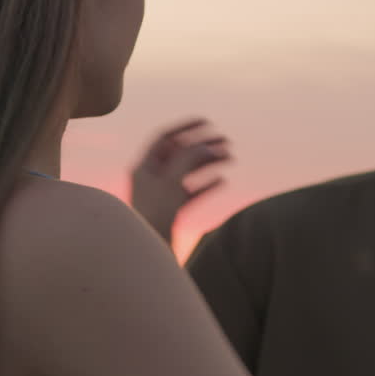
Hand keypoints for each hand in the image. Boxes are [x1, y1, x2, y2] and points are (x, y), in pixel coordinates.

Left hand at [131, 118, 231, 244]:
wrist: (149, 255)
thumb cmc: (154, 216)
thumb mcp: (172, 181)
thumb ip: (189, 158)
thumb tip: (207, 145)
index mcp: (144, 167)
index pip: (164, 137)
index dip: (186, 126)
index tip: (207, 121)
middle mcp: (151, 178)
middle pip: (180, 153)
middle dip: (204, 145)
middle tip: (226, 141)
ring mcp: (162, 195)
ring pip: (188, 172)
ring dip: (209, 162)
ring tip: (230, 158)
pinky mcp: (172, 211)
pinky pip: (192, 192)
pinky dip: (207, 184)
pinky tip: (222, 181)